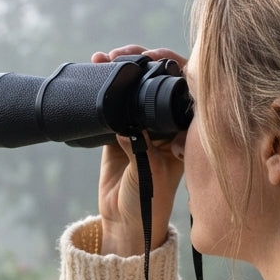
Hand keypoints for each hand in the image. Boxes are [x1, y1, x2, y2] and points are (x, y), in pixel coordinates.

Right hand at [91, 46, 187, 255]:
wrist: (126, 225)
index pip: (180, 90)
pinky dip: (105, 92)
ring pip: (134, 93)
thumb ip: (139, 148)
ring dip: (121, 74)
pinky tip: (95, 73)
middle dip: (142, 64)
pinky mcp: (119, 136)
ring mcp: (142, 129)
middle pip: (158, 84)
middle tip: (126, 54)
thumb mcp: (149, 174)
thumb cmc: (149, 204)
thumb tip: (125, 124)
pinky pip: (114, 108)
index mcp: (183, 132)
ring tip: (105, 59)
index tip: (152, 58)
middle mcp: (165, 126)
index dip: (169, 68)